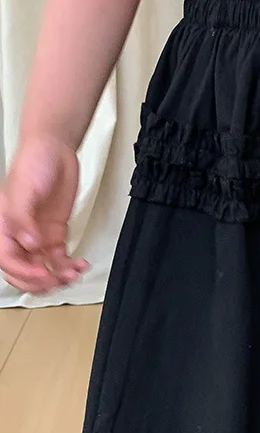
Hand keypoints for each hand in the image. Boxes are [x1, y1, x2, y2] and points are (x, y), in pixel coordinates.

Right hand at [0, 135, 88, 293]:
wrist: (55, 151)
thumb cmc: (33, 164)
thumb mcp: (24, 190)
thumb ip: (23, 219)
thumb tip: (29, 244)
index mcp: (3, 226)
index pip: (8, 259)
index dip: (23, 272)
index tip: (42, 274)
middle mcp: (19, 235)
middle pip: (23, 270)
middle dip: (39, 281)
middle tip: (56, 281)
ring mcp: (37, 236)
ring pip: (43, 268)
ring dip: (57, 276)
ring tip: (73, 274)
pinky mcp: (55, 234)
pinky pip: (60, 258)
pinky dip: (69, 266)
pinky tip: (79, 265)